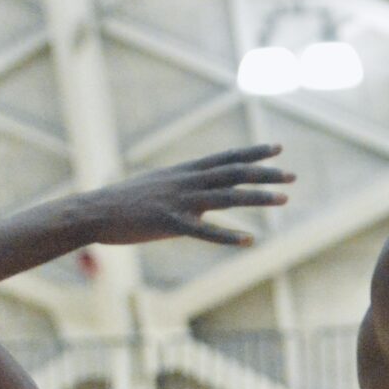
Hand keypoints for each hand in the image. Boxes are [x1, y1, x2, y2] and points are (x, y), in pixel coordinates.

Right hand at [87, 145, 293, 246]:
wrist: (95, 210)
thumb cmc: (126, 202)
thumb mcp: (160, 188)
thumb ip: (185, 190)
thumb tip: (205, 202)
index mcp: (185, 171)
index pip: (227, 157)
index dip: (254, 152)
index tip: (278, 147)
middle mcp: (187, 181)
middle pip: (234, 174)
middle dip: (266, 174)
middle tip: (293, 175)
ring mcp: (179, 201)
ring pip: (227, 197)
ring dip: (257, 198)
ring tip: (284, 199)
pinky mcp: (169, 223)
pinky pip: (203, 231)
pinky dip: (227, 236)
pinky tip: (248, 241)